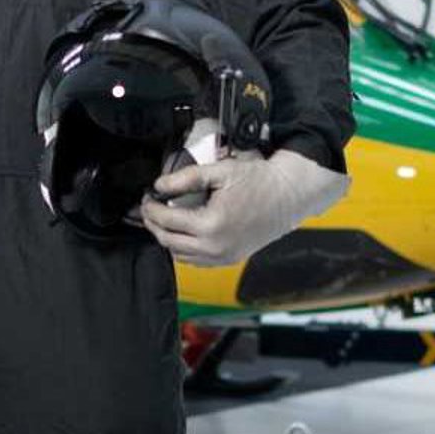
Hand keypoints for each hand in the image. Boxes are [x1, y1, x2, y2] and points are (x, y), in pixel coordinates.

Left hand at [139, 147, 348, 266]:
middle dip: (154, 224)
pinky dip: (184, 249)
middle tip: (148, 208)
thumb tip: (159, 185)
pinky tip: (182, 233)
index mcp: (211, 225)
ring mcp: (224, 257)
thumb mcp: (219, 172)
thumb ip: (185, 179)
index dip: (151, 208)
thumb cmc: (259, 182)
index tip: (146, 197)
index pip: (167, 221)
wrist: (288, 196)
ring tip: (162, 219)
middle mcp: (216, 247)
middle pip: (169, 241)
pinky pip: (197, 261)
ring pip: (180, 255)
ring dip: (167, 238)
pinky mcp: (230, 259)